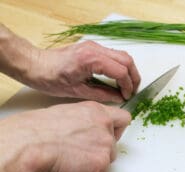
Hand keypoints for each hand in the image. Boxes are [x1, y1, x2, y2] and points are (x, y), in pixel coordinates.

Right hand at [0, 101, 129, 171]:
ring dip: (91, 167)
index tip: (107, 136)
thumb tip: (85, 133)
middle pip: (114, 145)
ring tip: (69, 165)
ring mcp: (105, 146)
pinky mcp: (100, 165)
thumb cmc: (35, 131)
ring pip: (106, 162)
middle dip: (99, 152)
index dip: (115, 130)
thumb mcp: (66, 115)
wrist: (28, 146)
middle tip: (79, 156)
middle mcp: (105, 126)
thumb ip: (84, 122)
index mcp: (96, 111)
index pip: (123, 119)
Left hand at [25, 40, 140, 101]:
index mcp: (91, 60)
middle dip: (133, 77)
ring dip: (129, 71)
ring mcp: (95, 46)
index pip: (121, 71)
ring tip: (127, 86)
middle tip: (132, 91)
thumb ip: (102, 94)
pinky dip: (121, 66)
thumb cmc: (51, 79)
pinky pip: (114, 55)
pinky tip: (118, 78)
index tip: (127, 96)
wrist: (36, 64)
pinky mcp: (93, 47)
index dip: (127, 86)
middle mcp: (95, 49)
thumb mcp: (78, 92)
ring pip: (123, 56)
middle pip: (127, 60)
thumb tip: (119, 98)